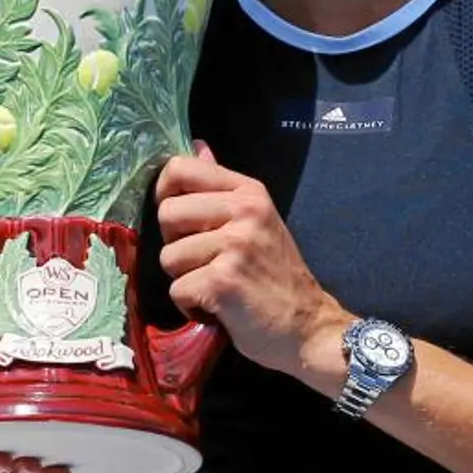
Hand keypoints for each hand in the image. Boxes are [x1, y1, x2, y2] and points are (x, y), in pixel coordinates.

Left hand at [155, 142, 348, 377]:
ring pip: (168, 256)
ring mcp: (234, 245)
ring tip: (215, 286)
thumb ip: (222, 187)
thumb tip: (197, 145)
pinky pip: (178, 289)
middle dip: (175, 244)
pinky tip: (217, 306)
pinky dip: (191, 306)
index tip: (180, 220)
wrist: (308, 326)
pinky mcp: (223, 281)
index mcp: (249, 192)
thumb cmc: (276, 276)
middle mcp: (244, 211)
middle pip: (166, 213)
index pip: (180, 168)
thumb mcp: (256, 221)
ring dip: (185, 279)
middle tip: (205, 261)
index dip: (165, 193)